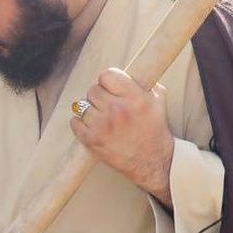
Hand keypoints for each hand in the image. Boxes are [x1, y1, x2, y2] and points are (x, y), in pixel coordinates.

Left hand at [71, 68, 174, 205]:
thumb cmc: (154, 130)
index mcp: (135, 98)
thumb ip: (145, 83)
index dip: (107, 80)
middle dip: (99, 95)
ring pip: (83, 105)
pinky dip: (79, 123)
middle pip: (93, 89)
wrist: (152, 162)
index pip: (107, 75)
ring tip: (102, 117)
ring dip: (90, 110)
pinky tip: (91, 125)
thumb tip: (132, 71)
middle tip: (107, 104)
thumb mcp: (158, 102)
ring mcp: (103, 126)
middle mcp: (117, 110)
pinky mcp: (92, 140)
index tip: (110, 86)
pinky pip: (74, 122)